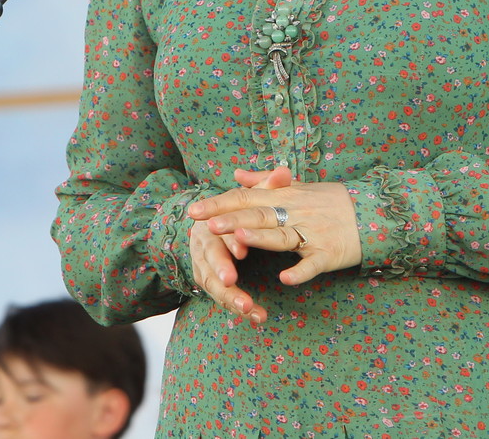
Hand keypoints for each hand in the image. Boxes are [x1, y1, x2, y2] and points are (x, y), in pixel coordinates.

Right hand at [184, 166, 292, 323]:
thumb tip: (284, 172)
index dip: (229, 241)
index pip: (218, 230)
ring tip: (248, 308)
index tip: (241, 250)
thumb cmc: (239, 209)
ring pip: (214, 284)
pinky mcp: (212, 283)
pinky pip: (223, 298)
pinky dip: (238, 307)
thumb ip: (268, 185)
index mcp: (213, 221)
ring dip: (230, 297)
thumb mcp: (254, 195)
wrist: (211, 225)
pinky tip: (257, 316)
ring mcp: (205, 267)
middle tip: (231, 281)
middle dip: (220, 271)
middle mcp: (204, 245)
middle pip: (209, 259)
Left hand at [189, 170, 362, 291]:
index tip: (193, 211)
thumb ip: (265, 182)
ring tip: (238, 240)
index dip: (220, 203)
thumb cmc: (332, 201)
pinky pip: (313, 263)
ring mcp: (313, 233)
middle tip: (207, 225)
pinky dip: (300, 270)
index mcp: (286, 196)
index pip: (247, 197)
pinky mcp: (329, 253)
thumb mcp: (299, 187)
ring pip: (283, 236)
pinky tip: (285, 278)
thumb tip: (237, 174)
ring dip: (262, 238)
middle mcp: (297, 212)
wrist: (375, 211)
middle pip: (260, 215)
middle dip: (232, 220)